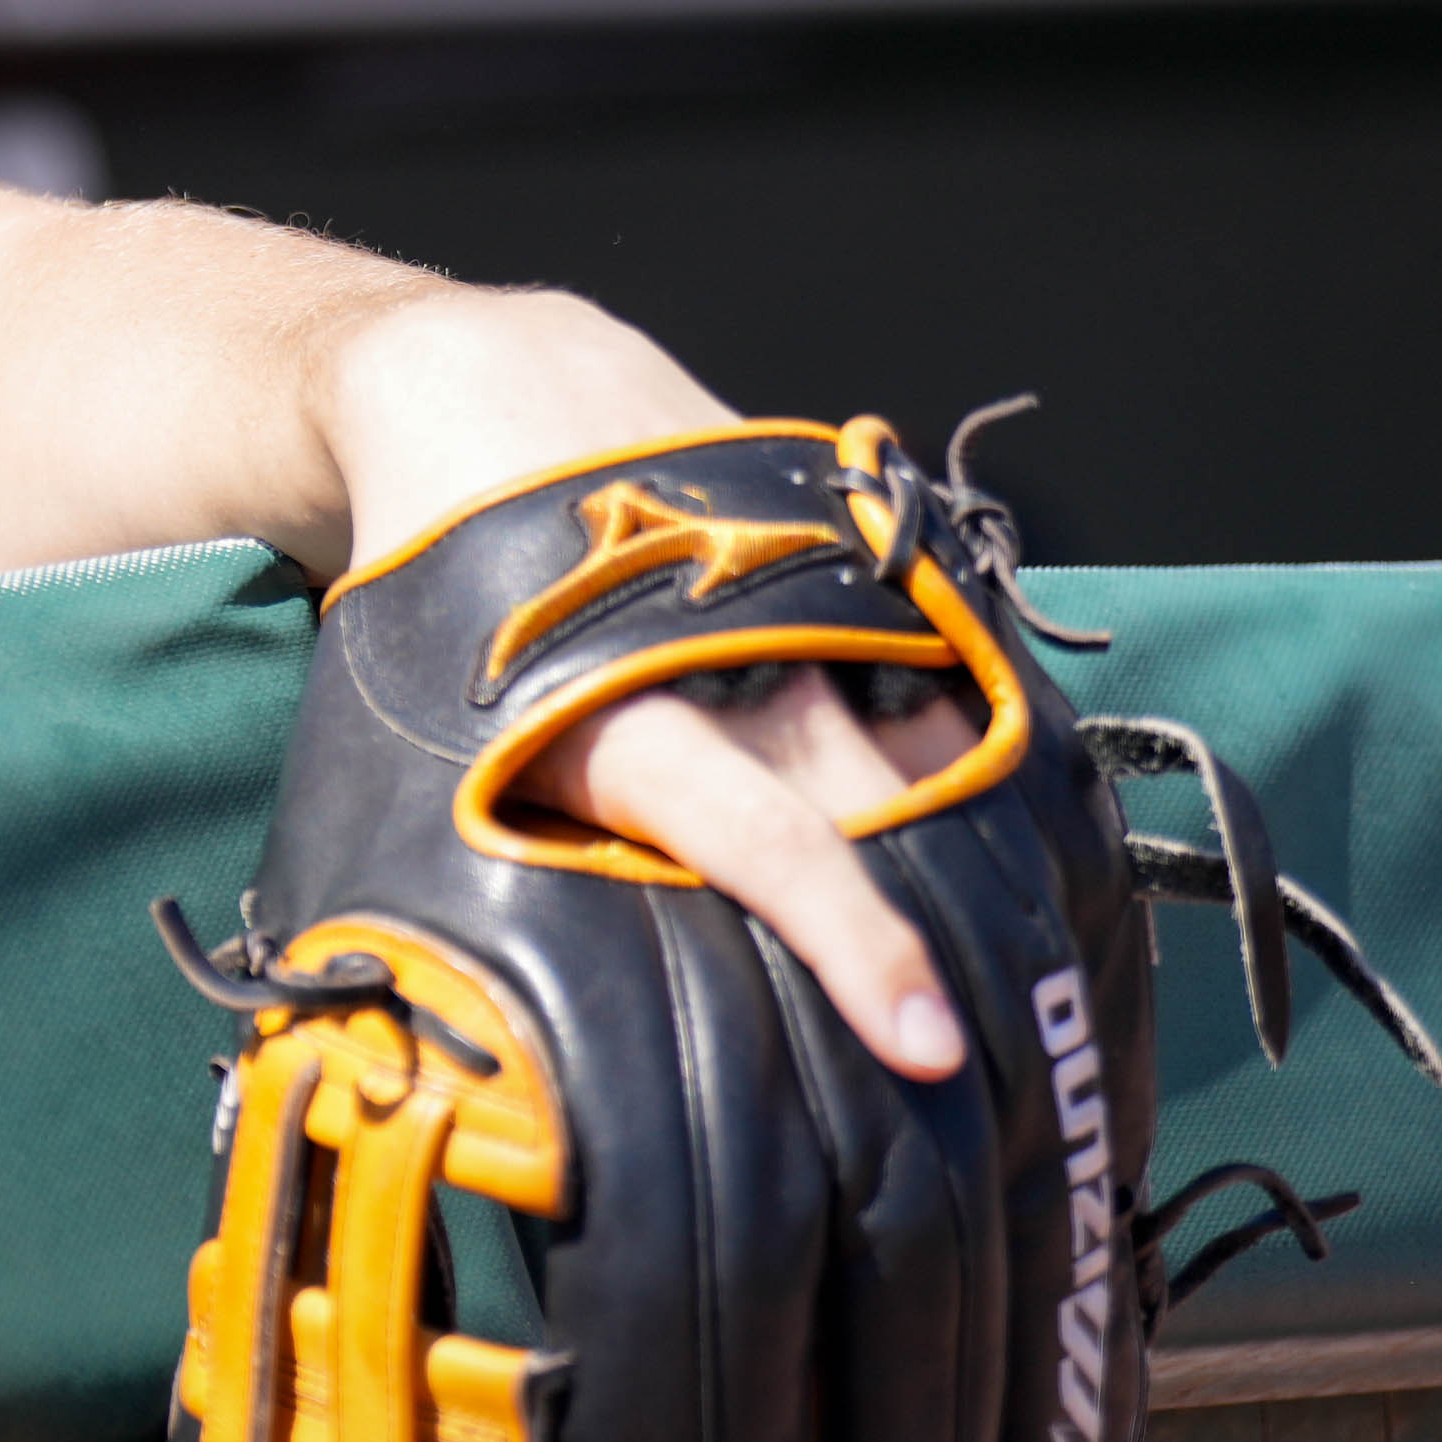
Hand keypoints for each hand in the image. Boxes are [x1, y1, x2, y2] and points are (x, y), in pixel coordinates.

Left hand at [325, 289, 980, 1079]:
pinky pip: (936, 666)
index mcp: (626, 715)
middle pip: (888, 812)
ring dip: (976, 841)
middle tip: (1008, 1051)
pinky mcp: (848, 544)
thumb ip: (462, 879)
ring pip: (937, 740)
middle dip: (953, 927)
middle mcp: (743, 655)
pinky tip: (994, 823)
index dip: (858, 948)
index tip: (934, 1045)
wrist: (481, 384)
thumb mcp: (420, 743)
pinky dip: (967, 746)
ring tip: (1021, 954)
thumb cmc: (440, 593)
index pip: (769, 843)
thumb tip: (475, 1057)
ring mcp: (812, 587)